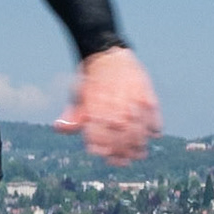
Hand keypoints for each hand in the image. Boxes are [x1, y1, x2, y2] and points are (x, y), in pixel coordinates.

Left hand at [55, 46, 160, 166]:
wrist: (106, 53)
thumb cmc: (90, 79)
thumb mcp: (77, 96)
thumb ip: (72, 116)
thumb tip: (58, 128)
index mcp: (94, 108)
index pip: (101, 139)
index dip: (105, 151)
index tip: (108, 157)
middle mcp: (114, 107)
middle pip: (121, 140)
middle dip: (123, 153)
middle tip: (125, 160)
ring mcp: (132, 102)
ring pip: (139, 133)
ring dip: (139, 146)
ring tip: (140, 153)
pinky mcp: (147, 95)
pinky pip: (154, 118)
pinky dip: (154, 128)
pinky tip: (152, 134)